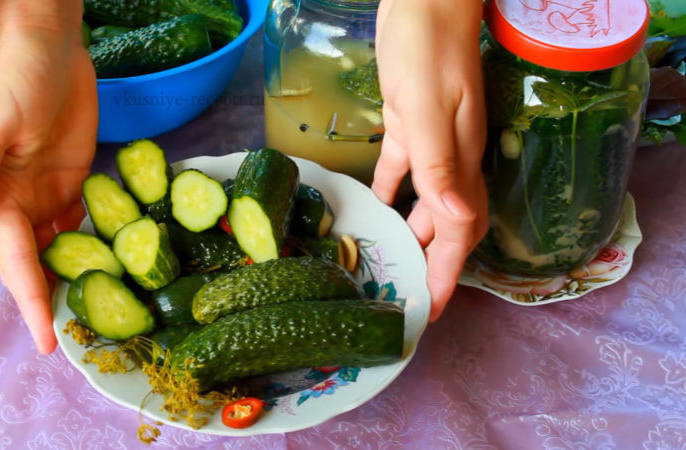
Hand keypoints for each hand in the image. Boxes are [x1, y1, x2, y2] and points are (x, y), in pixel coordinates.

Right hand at [0, 1, 96, 352]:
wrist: (50, 47)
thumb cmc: (13, 78)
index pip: (13, 260)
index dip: (28, 300)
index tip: (46, 340)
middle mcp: (21, 203)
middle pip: (36, 264)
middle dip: (51, 301)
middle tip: (79, 339)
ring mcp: (50, 193)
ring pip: (62, 248)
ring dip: (75, 279)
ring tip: (99, 315)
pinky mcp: (78, 180)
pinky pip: (86, 221)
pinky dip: (96, 245)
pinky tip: (113, 267)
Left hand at [372, 0, 487, 320]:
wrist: (426, 0)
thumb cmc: (428, 49)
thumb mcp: (430, 109)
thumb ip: (439, 165)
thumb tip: (456, 221)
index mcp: (458, 163)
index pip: (458, 232)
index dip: (446, 273)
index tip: (431, 309)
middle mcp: (449, 160)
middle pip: (443, 226)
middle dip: (429, 265)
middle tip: (406, 297)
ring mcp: (429, 143)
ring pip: (423, 205)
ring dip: (410, 235)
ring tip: (389, 265)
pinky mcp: (407, 126)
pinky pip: (401, 172)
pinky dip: (388, 195)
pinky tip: (373, 210)